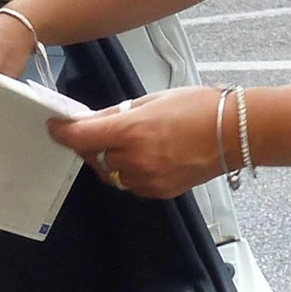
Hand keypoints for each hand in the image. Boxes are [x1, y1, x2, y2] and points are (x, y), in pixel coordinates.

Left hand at [47, 86, 230, 199]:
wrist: (234, 132)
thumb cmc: (200, 108)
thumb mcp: (152, 100)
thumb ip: (116, 113)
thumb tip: (92, 120)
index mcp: (131, 130)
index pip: (81, 137)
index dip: (62, 132)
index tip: (56, 127)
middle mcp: (136, 158)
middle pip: (92, 157)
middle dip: (88, 145)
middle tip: (96, 131)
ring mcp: (148, 179)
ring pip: (109, 174)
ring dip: (107, 160)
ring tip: (123, 143)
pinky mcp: (159, 191)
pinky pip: (130, 185)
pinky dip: (127, 172)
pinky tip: (141, 156)